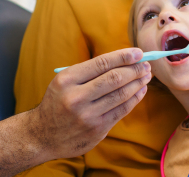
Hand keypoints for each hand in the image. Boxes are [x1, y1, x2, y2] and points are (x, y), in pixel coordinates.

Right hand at [32, 48, 150, 158]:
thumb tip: (123, 60)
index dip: (123, 56)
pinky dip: (134, 99)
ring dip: (138, 83)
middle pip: (114, 79)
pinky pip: (121, 111)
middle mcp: (76, 97)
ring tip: (146, 76)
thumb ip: (89, 72)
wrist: (42, 135)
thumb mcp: (64, 82)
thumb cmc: (58, 102)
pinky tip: (141, 90)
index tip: (138, 53)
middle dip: (134, 69)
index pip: (101, 63)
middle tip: (146, 64)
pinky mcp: (97, 130)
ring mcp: (87, 115)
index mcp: (67, 80)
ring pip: (121, 95)